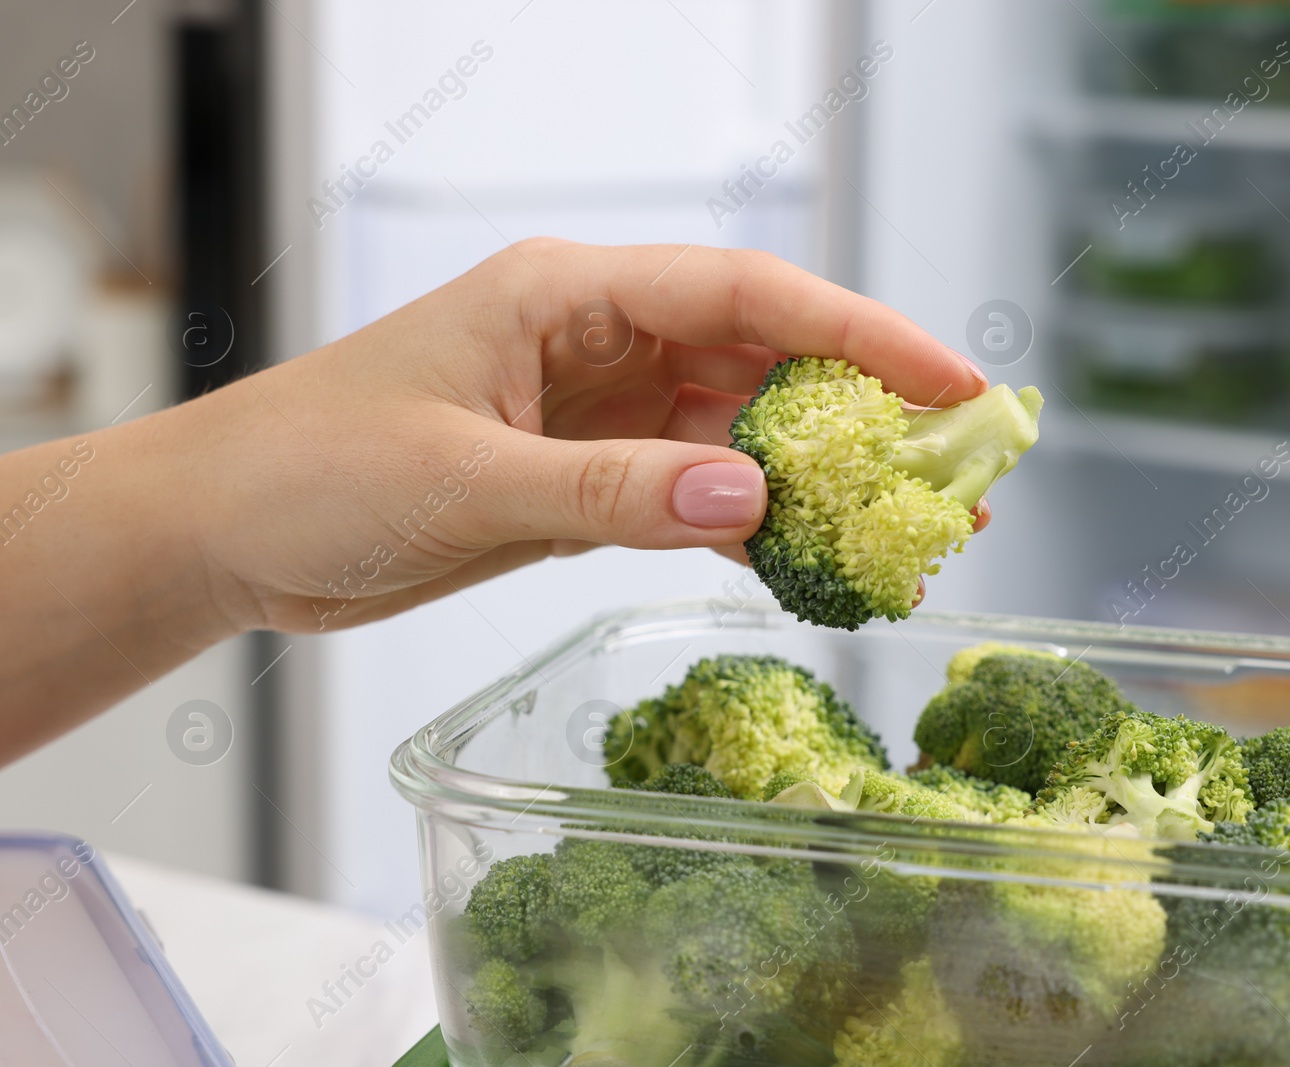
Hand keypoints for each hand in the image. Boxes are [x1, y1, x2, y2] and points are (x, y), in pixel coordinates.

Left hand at [180, 240, 989, 634]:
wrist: (227, 531)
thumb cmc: (313, 470)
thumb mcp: (466, 479)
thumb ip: (608, 491)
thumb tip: (749, 498)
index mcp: (568, 295)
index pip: (744, 295)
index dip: (857, 334)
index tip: (948, 383)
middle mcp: (596, 341)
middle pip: (761, 357)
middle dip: (862, 411)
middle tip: (956, 473)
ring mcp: (595, 411)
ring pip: (737, 428)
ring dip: (818, 474)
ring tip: (906, 526)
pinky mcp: (584, 478)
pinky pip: (694, 489)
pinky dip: (751, 521)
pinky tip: (810, 555)